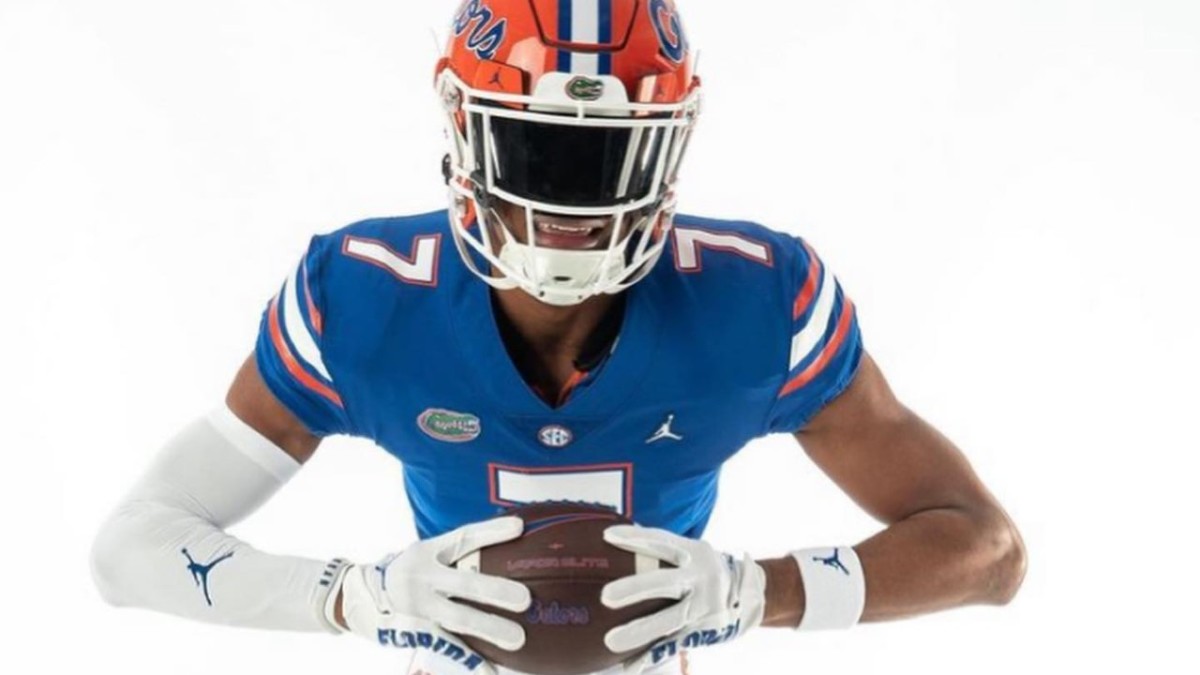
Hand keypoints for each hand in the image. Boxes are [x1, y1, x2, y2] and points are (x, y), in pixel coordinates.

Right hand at [336, 516, 531, 673]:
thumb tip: (503, 547)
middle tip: (525, 599)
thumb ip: (454, 556)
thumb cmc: (405, 574)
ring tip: (518, 639)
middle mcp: (423, 577)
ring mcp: (419, 608)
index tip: (519, 527)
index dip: (491, 532)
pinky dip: (471, 661)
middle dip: (495, 591)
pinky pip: (448, 647)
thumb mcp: (422, 555)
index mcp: (429, 552)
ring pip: (458, 618)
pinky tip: (491, 671)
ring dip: (489, 629)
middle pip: (464, 583)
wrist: (355, 599)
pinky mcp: (416, 632)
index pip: (464, 537)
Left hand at [600, 525, 765, 672]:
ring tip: (610, 641)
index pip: (662, 542)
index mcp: (693, 553)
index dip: (636, 537)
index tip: (608, 535)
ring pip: (669, 620)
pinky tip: (632, 666)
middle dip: (635, 589)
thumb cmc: (704, 569)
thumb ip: (665, 550)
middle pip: (665, 583)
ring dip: (639, 631)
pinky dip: (652, 656)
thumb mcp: (693, 552)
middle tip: (605, 596)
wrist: (750, 593)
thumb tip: (617, 538)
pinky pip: (674, 645)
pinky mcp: (703, 631)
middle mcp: (700, 579)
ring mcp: (703, 607)